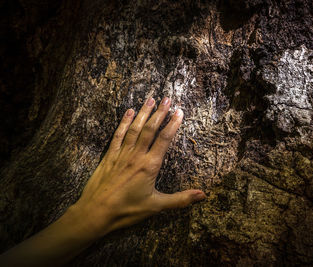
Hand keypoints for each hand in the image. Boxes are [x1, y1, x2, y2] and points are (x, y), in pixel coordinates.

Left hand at [72, 96, 205, 235]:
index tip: (179, 112)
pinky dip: (124, 123)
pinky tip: (129, 112)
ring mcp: (121, 154)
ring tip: (150, 99)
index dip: (173, 124)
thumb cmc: (126, 210)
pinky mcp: (109, 156)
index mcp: (149, 166)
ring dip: (143, 113)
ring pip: (134, 128)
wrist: (96, 212)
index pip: (164, 140)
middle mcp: (136, 155)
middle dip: (159, 112)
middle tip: (167, 98)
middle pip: (150, 129)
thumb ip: (180, 199)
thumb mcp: (156, 206)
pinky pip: (118, 135)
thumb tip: (203, 195)